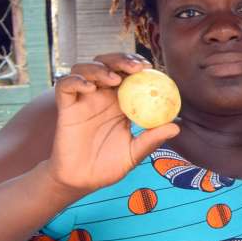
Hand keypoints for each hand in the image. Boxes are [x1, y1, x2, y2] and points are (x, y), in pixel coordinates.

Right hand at [48, 53, 179, 193]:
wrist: (82, 180)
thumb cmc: (109, 166)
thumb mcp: (134, 153)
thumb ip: (152, 139)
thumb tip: (176, 127)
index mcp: (121, 103)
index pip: (129, 75)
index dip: (138, 66)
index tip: (151, 68)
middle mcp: (102, 96)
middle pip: (108, 64)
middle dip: (121, 59)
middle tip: (136, 68)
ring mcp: (83, 99)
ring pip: (86, 69)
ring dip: (100, 68)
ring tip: (115, 79)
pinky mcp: (66, 106)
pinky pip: (65, 86)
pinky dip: (76, 81)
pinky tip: (89, 87)